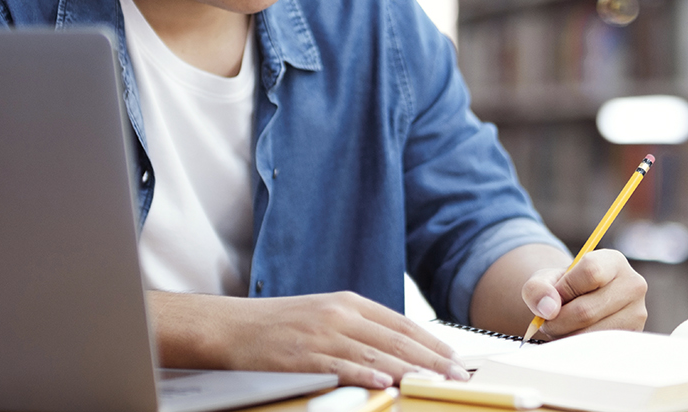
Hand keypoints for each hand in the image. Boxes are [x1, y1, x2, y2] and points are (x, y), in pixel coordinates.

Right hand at [151, 290, 469, 388]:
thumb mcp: (325, 315)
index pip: (401, 323)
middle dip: (430, 358)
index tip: (454, 358)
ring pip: (374, 354)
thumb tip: (399, 348)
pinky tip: (385, 384)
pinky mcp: (302, 356)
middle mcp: (339, 315)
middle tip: (455, 375)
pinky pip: (340, 366)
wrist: (232, 327)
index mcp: (349, 303)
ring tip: (433, 382)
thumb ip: (360, 328)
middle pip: (395, 339)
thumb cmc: (280, 325)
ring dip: (407, 370)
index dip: (431, 342)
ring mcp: (321, 335)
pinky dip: (365, 375)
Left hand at [521, 249, 646, 338]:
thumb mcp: (545, 279)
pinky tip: (574, 336)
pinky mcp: (632, 337)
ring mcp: (636, 314)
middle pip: (587, 310)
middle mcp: (633, 285)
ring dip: (566, 336)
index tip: (554, 295)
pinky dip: (579, 347)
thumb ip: (538, 288)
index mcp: (613, 261)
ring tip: (561, 328)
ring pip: (591, 334)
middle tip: (548, 321)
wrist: (580, 303)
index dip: (565, 288)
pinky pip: (599, 349)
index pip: (591, 272)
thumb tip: (549, 309)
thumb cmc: (564, 288)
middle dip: (558, 320)